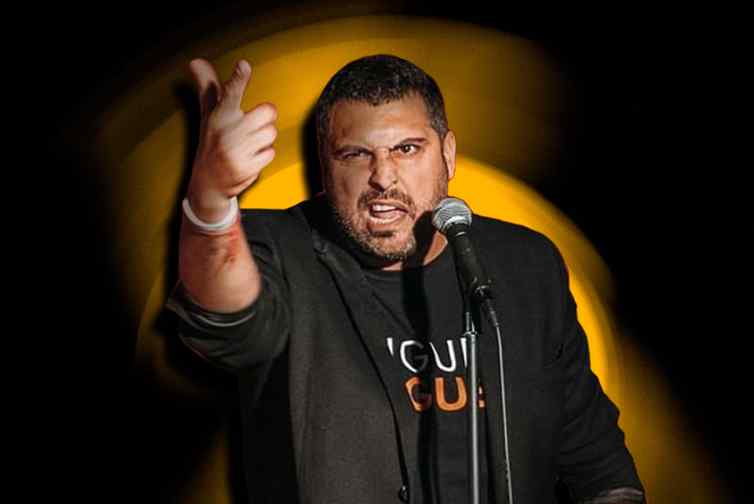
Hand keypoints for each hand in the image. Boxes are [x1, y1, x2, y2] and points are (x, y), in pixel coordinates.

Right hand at [185, 58, 277, 220]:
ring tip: (247, 146)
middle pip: (268, 111)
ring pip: (271, 133)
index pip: (230, 91)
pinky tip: (249, 159)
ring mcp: (237, 150)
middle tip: (251, 127)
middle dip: (265, 118)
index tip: (243, 65)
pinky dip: (263, 156)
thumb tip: (195, 60)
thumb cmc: (212, 140)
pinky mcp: (246, 167)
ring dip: (263, 140)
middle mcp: (227, 130)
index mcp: (220, 115)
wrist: (208, 182)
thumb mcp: (208, 114)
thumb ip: (208, 87)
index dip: (239, 78)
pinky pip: (270, 153)